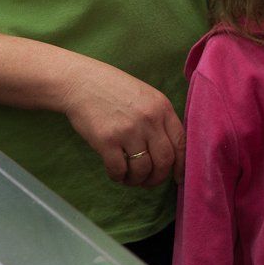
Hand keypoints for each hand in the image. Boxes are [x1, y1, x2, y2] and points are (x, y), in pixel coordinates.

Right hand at [56, 59, 184, 187]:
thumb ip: (160, 120)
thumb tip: (171, 152)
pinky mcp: (107, 141)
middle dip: (158, 177)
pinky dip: (119, 177)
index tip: (177, 178)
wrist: (82, 83)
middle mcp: (149, 120)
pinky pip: (119, 169)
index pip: (181, 143)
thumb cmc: (115, 90)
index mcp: (163, 108)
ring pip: (143, 169)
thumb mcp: (146, 97)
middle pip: (165, 160)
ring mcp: (128, 130)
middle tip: (148, 182)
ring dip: (137, 180)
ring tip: (130, 178)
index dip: (181, 165)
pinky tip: (116, 174)